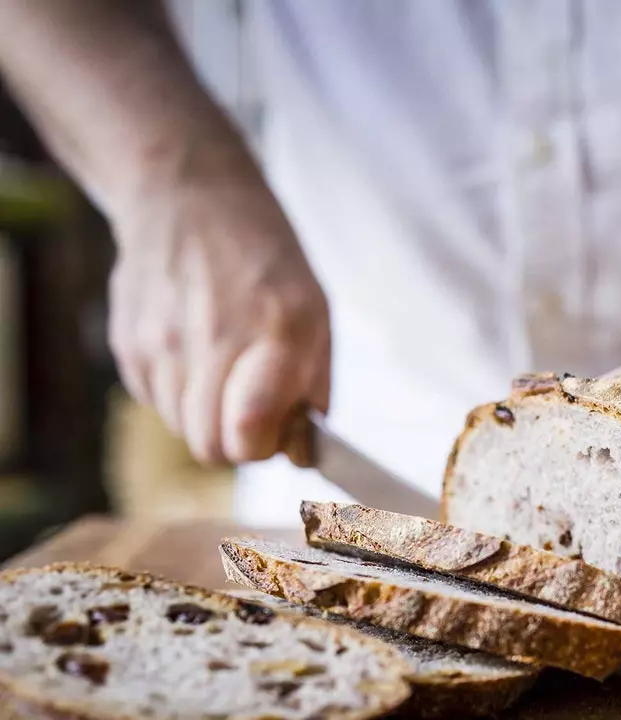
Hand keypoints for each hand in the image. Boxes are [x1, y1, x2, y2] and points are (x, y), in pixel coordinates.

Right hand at [107, 159, 329, 465]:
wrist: (187, 193)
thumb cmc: (263, 255)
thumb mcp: (316, 307)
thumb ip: (314, 382)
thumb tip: (303, 452)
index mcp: (274, 329)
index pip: (248, 435)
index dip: (265, 446)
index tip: (278, 429)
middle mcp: (212, 339)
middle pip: (211, 447)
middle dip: (237, 441)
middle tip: (254, 406)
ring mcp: (160, 342)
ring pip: (181, 428)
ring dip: (207, 415)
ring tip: (224, 369)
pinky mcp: (127, 343)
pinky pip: (155, 401)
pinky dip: (178, 392)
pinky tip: (193, 350)